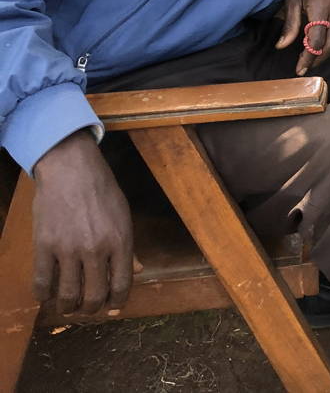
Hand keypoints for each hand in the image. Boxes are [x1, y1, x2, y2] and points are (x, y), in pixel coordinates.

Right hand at [31, 130, 135, 315]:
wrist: (71, 169)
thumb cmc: (102, 191)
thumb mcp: (124, 216)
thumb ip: (129, 246)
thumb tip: (138, 271)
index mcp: (121, 241)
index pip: (121, 285)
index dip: (117, 303)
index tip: (111, 309)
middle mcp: (96, 249)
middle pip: (94, 296)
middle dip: (92, 309)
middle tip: (87, 309)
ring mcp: (68, 249)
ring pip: (67, 295)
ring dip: (68, 307)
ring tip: (67, 306)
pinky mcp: (44, 246)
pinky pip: (42, 282)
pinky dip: (43, 295)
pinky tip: (46, 295)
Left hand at [276, 0, 329, 74]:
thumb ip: (290, 24)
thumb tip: (282, 46)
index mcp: (320, 7)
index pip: (316, 41)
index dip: (308, 58)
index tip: (299, 69)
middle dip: (318, 58)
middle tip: (305, 67)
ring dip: (327, 51)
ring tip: (312, 57)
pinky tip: (322, 43)